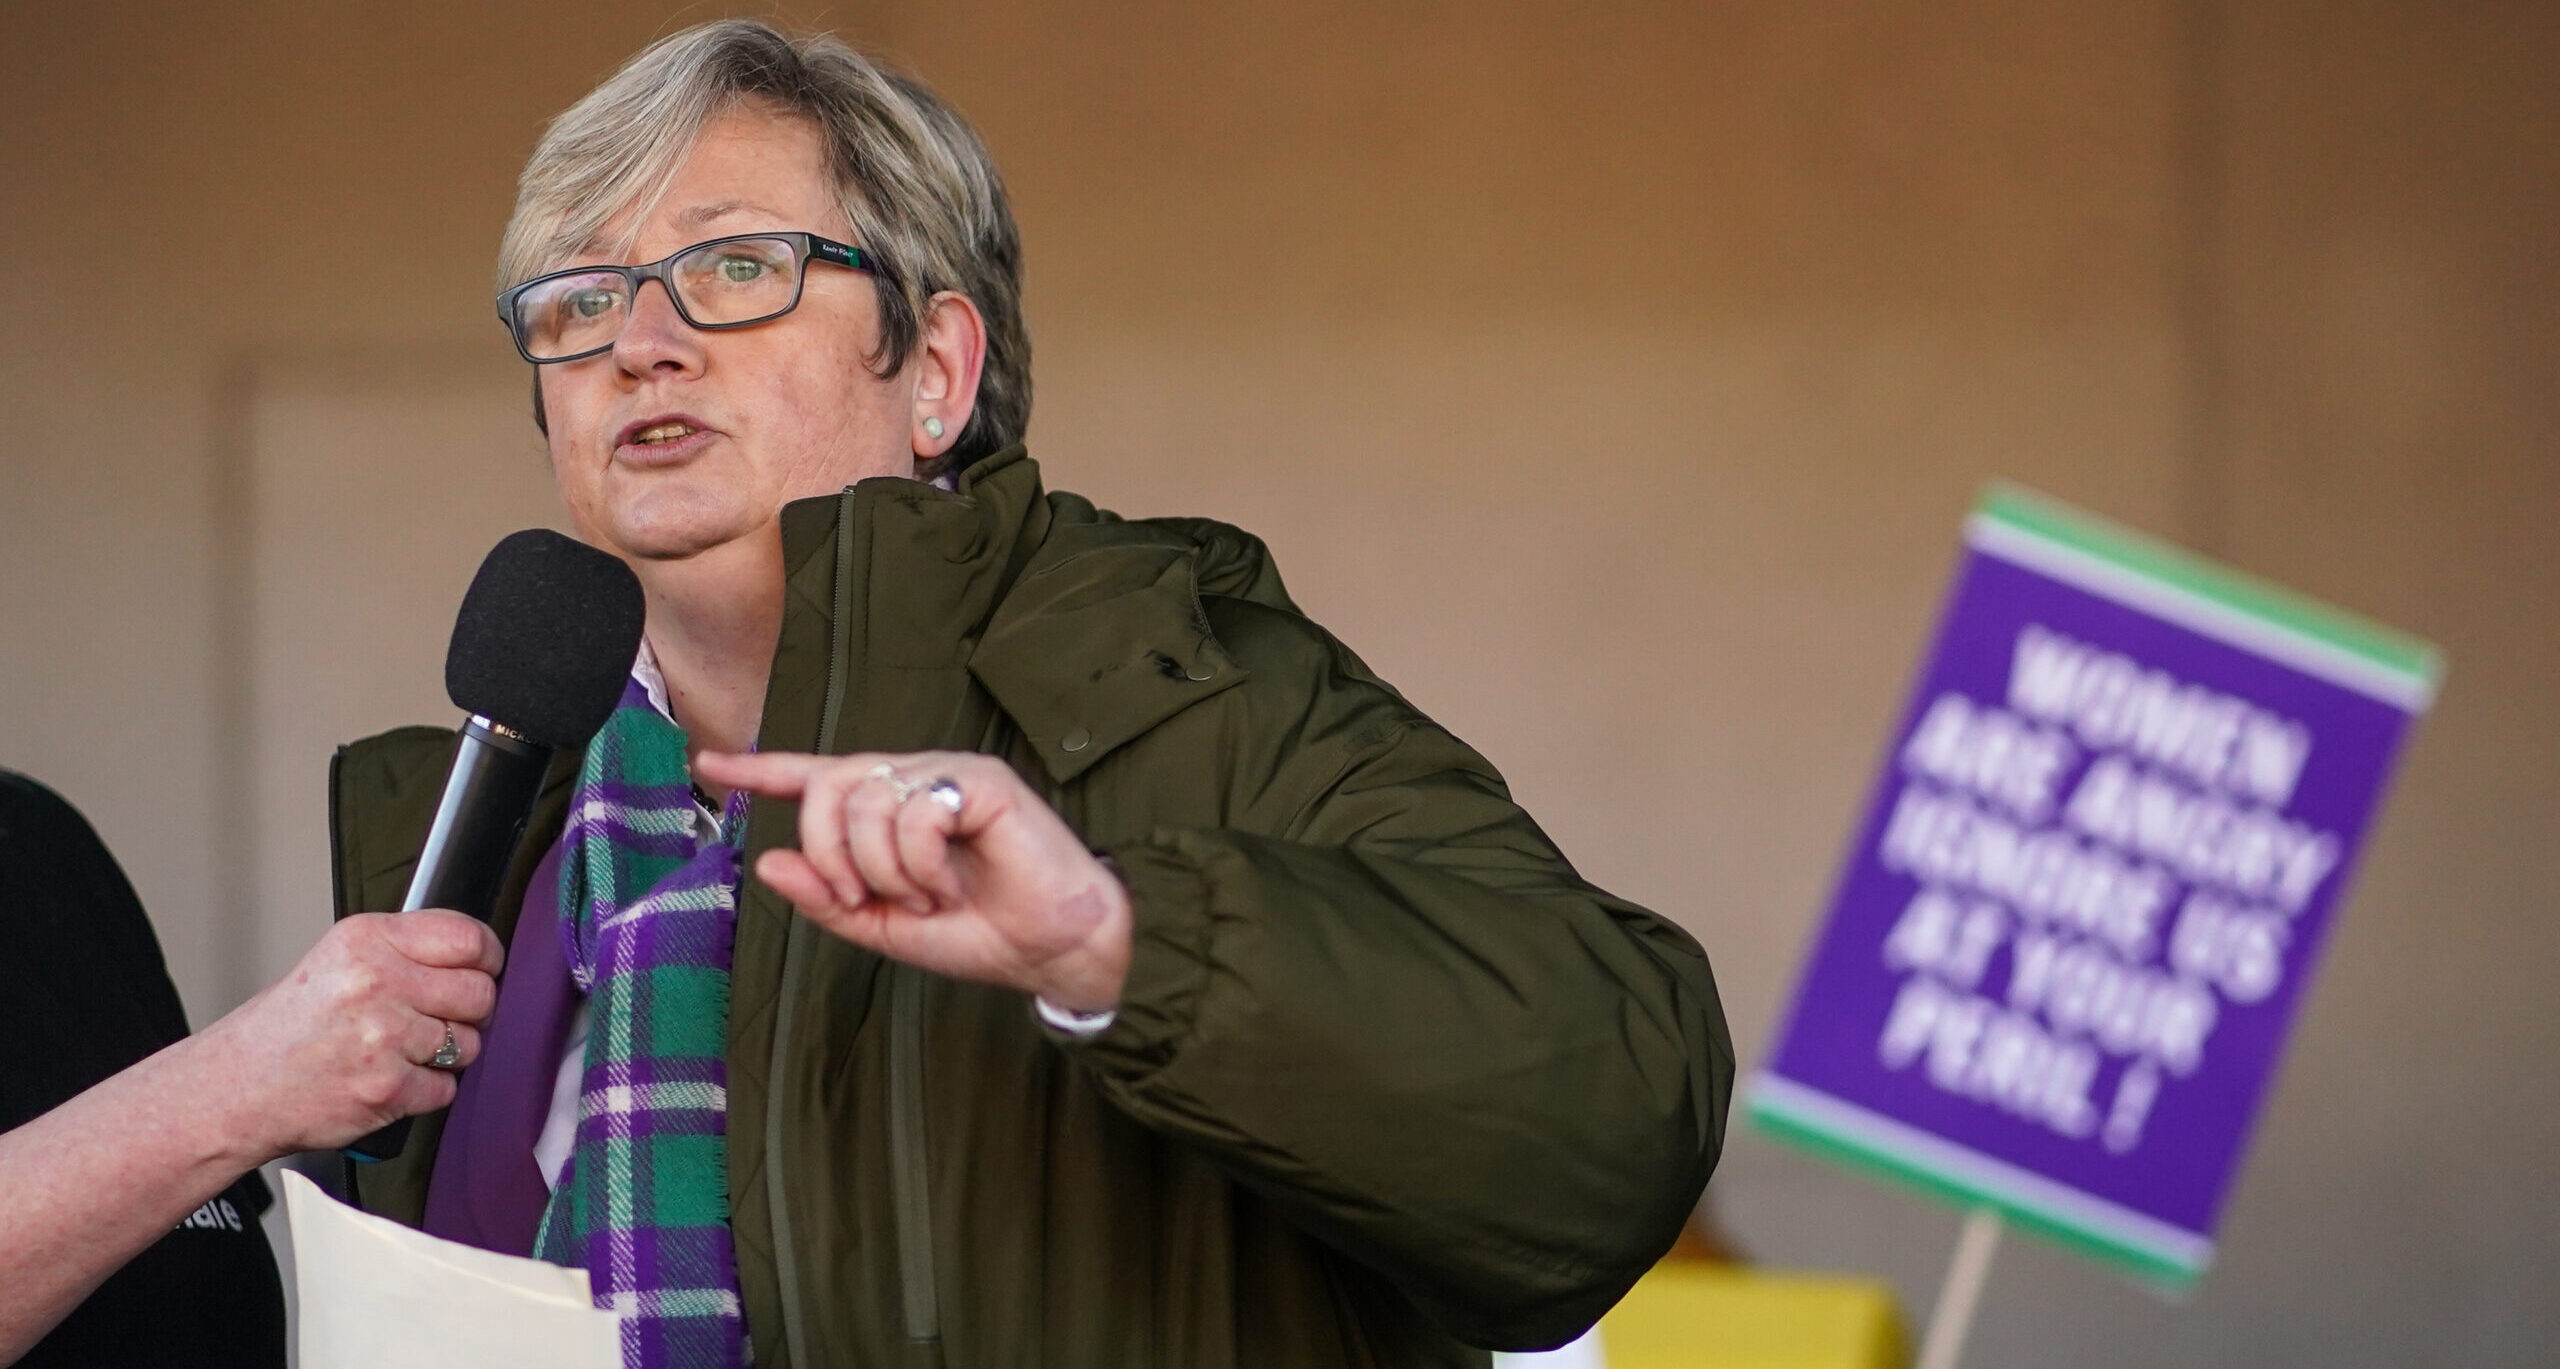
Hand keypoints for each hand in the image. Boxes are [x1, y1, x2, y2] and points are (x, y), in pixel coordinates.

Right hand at [189, 909, 502, 1157]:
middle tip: (439, 1017)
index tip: (484, 968)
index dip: (487, 957)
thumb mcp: (338, 958)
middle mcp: (376, 983)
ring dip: (448, 1053)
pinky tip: (392, 1078)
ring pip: (469, 1043)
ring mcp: (383, 1038)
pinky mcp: (387, 1089)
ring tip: (404, 1051)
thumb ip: (404, 949)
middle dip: (470, 1010)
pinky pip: (447, 1087)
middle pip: (480, 993)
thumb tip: (477, 953)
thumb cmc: (291, 1026)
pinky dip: (427, 1090)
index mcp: (366, 940)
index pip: (468, 938)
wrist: (239, 1087)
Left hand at [694, 749, 1131, 1012]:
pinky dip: (922, 863)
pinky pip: (915, 810)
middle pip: (829, 788)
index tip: (709, 767)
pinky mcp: (981, 780)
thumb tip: (768, 861)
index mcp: (887, 811)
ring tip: (928, 897)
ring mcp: (946, 775)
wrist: (1052, 948)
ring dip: (884, 870)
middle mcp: (913, 781)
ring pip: (867, 801)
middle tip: (866, 900)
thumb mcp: (885, 927)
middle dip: (831, 854)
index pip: (816, 778)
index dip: (762, 771)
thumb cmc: (981, 933)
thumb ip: (827, 898)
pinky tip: (951, 883)